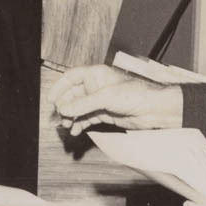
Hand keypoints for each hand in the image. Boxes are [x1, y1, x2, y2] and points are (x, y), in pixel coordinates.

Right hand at [48, 64, 183, 135]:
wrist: (154, 109)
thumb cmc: (136, 94)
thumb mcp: (106, 97)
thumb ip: (84, 104)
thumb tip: (64, 109)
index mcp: (96, 74)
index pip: (71, 77)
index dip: (59, 87)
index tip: (50, 99)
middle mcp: (96, 86)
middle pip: (72, 95)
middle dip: (65, 106)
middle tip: (60, 118)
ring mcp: (100, 100)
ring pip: (79, 108)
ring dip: (71, 117)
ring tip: (67, 126)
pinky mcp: (105, 113)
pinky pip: (87, 118)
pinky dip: (80, 124)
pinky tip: (76, 130)